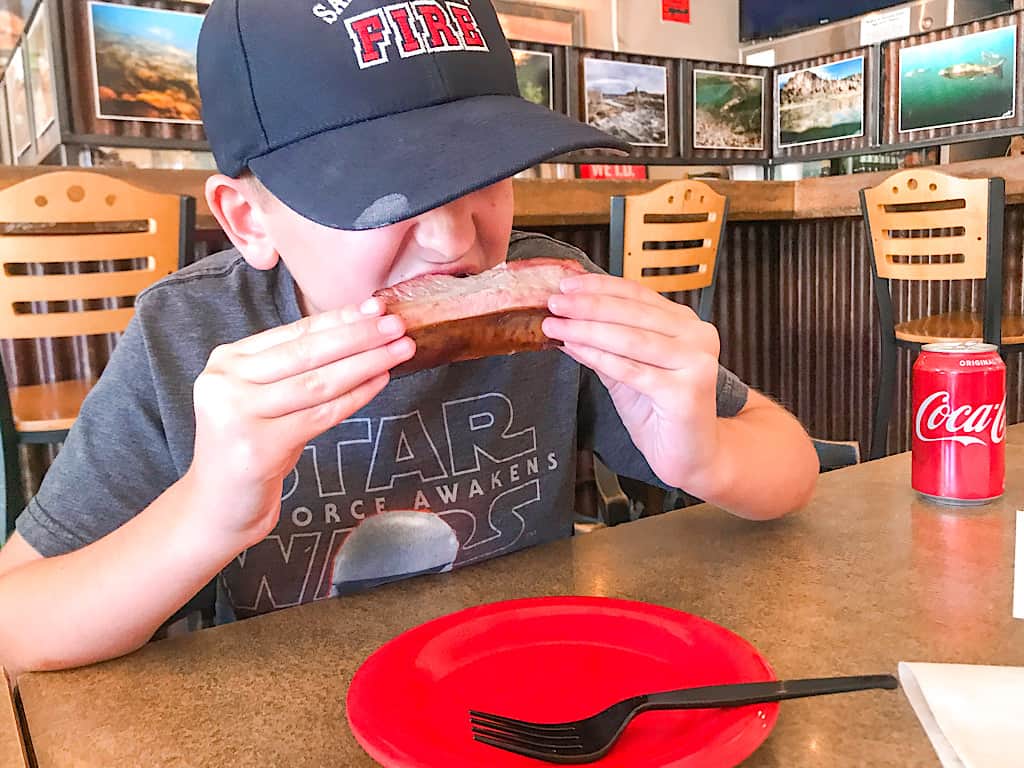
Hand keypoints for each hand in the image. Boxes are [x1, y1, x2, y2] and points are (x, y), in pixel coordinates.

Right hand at [187, 299, 414, 545]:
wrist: (220, 505)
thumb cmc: (253, 446)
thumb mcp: (265, 398)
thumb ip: (295, 368)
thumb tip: (360, 331)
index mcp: (227, 360)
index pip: (294, 333)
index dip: (339, 319)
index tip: (376, 307)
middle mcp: (226, 381)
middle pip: (307, 352)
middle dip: (359, 335)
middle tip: (397, 323)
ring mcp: (238, 414)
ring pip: (317, 382)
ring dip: (366, 362)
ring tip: (400, 349)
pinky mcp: (258, 447)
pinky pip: (320, 415)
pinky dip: (356, 397)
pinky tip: (380, 381)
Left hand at [543, 273, 722, 490]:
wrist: (693, 456)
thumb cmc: (663, 414)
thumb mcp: (627, 373)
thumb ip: (603, 346)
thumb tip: (566, 322)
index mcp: (685, 324)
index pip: (637, 295)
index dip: (599, 287)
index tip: (567, 283)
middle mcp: (696, 336)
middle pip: (632, 313)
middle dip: (588, 306)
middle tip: (555, 302)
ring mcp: (695, 362)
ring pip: (630, 338)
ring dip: (587, 330)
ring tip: (556, 325)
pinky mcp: (685, 391)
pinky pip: (632, 370)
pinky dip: (599, 358)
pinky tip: (575, 349)